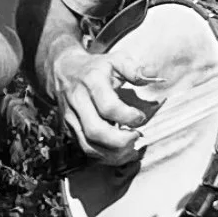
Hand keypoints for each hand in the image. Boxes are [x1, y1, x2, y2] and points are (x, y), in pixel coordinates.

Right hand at [51, 42, 153, 160]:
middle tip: (137, 136)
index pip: (108, 107)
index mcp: (92, 82)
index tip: (141, 117)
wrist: (63, 71)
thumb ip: (134, 69)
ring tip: (131, 148)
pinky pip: (86, 150)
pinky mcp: (69, 130)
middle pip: (96, 131)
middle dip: (120, 140)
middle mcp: (78, 102)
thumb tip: (153, 75)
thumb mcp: (116, 60)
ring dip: (113, 154)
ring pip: (89, 146)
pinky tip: (120, 153)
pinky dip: (105, 157)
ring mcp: (71, 118)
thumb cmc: (96, 67)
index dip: (128, 116)